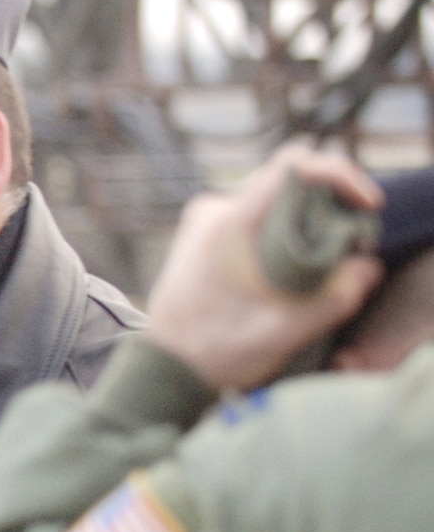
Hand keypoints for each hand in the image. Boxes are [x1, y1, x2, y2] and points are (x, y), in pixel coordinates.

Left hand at [146, 148, 384, 390]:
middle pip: (287, 181)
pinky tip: (293, 265)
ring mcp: (205, 219)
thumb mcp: (285, 331)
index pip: (293, 166)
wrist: (163, 366)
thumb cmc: (216, 352)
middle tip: (350, 241)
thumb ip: (335, 297)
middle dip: (329, 204)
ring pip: (273, 198)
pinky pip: (256, 214)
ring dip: (306, 219)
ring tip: (324, 258)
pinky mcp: (204, 232)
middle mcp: (214, 209)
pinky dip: (283, 229)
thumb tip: (367, 265)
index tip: (368, 205)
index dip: (340, 174)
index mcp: (229, 223)